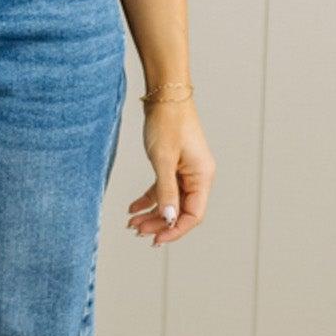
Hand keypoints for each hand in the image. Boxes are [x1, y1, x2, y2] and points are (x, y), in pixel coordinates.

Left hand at [127, 98, 214, 243]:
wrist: (164, 96)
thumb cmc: (167, 123)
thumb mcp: (163, 160)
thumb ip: (166, 192)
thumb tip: (169, 219)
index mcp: (202, 176)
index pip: (193, 215)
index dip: (175, 230)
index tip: (155, 239)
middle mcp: (198, 176)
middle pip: (181, 211)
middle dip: (159, 224)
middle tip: (136, 232)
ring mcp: (187, 171)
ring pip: (171, 202)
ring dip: (152, 214)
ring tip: (132, 224)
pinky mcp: (175, 165)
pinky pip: (163, 189)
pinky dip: (149, 199)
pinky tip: (133, 207)